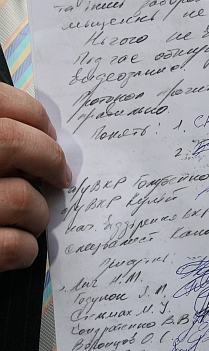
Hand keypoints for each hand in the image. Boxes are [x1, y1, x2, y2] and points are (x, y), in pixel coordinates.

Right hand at [0, 82, 70, 270]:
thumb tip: (41, 138)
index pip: (0, 102)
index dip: (34, 117)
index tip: (50, 135)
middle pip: (11, 142)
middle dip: (49, 157)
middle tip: (61, 175)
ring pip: (21, 198)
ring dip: (38, 211)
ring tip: (33, 218)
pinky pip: (12, 245)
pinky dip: (26, 248)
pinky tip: (22, 248)